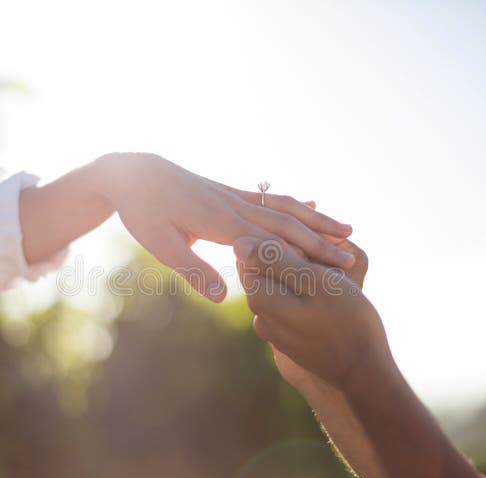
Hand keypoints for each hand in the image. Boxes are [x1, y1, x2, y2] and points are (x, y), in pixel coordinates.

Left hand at [92, 153, 355, 301]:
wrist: (132, 173)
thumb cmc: (143, 211)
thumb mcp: (161, 245)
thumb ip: (193, 270)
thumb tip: (222, 297)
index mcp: (221, 222)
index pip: (272, 242)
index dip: (305, 256)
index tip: (333, 271)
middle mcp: (234, 205)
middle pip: (287, 223)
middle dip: (321, 241)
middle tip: (352, 257)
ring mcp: (233, 196)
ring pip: (284, 207)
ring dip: (315, 219)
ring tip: (346, 229)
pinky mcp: (228, 191)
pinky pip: (269, 198)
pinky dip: (294, 204)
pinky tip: (310, 207)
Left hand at [234, 233, 386, 386]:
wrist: (364, 371)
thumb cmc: (346, 321)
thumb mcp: (315, 281)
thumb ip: (275, 261)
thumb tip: (237, 242)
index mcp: (260, 297)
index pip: (254, 251)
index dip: (285, 239)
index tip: (316, 244)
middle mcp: (259, 314)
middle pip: (266, 269)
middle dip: (293, 256)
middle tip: (328, 258)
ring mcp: (272, 328)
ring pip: (281, 286)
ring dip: (302, 274)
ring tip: (334, 275)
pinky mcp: (288, 337)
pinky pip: (292, 304)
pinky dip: (307, 293)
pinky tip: (331, 295)